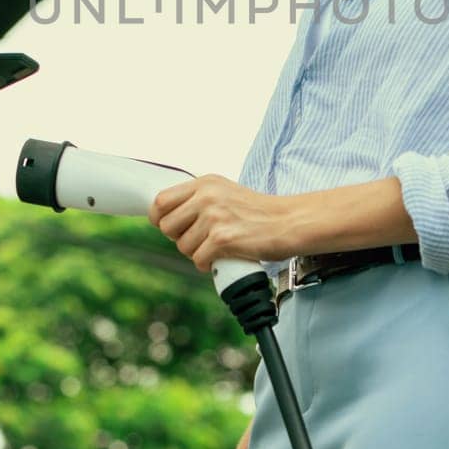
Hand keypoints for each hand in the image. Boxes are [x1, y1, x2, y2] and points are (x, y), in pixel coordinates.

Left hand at [149, 173, 292, 272]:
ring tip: (217, 247)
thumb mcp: (225, 193)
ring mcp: (214, 217)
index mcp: (205, 183)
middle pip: (166, 226)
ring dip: (197, 253)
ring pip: (182, 246)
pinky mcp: (223, 238)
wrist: (289, 222)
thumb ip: (198, 199)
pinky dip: (208, 264)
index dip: (159, 219)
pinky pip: (198, 260)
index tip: (168, 227)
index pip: (160, 200)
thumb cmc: (259, 212)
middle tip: (200, 239)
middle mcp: (207, 197)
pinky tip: (222, 257)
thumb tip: (167, 218)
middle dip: (179, 239)